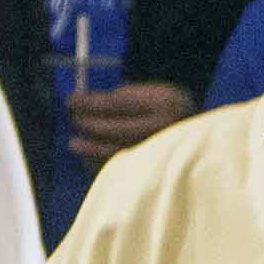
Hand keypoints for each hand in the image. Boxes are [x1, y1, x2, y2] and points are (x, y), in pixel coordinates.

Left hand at [65, 79, 193, 158]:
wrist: (192, 131)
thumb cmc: (162, 108)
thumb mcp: (152, 91)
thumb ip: (123, 96)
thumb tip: (84, 104)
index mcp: (165, 103)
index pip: (119, 104)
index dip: (91, 103)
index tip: (71, 100)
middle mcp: (167, 128)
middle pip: (119, 129)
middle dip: (90, 124)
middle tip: (73, 120)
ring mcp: (162, 153)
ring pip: (119, 153)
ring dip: (91, 149)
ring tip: (74, 143)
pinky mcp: (154, 172)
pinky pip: (121, 170)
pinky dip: (100, 164)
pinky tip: (87, 158)